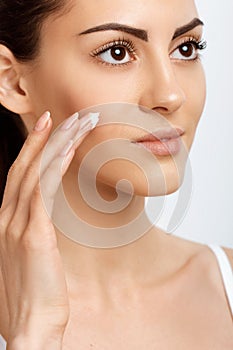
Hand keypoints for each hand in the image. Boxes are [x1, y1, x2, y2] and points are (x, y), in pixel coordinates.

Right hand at [0, 111, 98, 347]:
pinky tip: (70, 147)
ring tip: (77, 121)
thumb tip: (41, 219)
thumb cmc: (34, 293)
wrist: (30, 326)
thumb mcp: (28, 255)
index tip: (50, 128)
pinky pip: (45, 189)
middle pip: (26, 165)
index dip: (33, 148)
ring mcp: (18, 224)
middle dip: (46, 137)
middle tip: (66, 115)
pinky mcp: (34, 234)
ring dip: (56, 142)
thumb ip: (32, 232)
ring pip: (36, 170)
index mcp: (7, 220)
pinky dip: (56, 164)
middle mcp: (8, 216)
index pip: (20, 174)